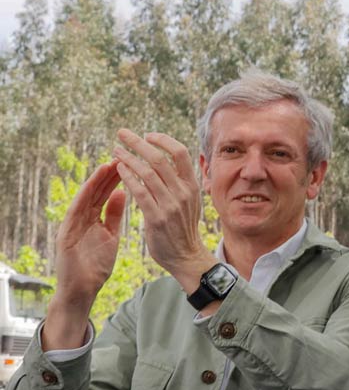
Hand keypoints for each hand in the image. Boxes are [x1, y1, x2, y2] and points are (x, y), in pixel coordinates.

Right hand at [49, 162, 125, 308]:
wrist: (82, 290)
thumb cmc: (96, 265)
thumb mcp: (110, 236)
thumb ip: (114, 215)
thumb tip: (123, 192)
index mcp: (94, 219)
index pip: (107, 193)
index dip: (117, 178)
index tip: (131, 162)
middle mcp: (82, 218)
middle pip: (97, 192)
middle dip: (109, 174)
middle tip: (121, 156)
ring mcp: (72, 225)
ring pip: (85, 198)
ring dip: (96, 181)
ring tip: (108, 165)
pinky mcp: (65, 235)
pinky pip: (75, 213)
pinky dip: (83, 198)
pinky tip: (92, 186)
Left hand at [113, 129, 211, 291]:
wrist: (186, 256)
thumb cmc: (183, 227)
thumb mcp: (190, 201)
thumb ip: (180, 182)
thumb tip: (169, 161)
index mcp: (192, 185)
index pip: (180, 153)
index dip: (163, 140)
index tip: (148, 135)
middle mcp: (183, 192)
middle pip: (160, 159)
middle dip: (138, 142)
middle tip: (122, 133)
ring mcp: (171, 205)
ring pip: (147, 173)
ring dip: (128, 158)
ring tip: (115, 151)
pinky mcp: (157, 217)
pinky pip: (140, 192)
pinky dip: (128, 178)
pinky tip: (118, 170)